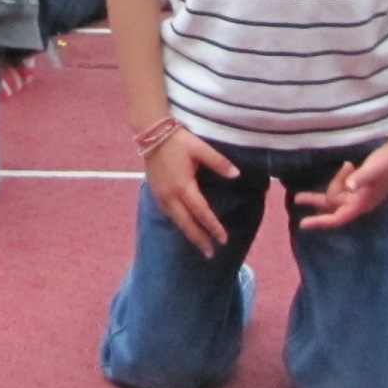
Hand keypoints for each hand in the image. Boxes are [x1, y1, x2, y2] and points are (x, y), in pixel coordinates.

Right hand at [142, 127, 241, 256]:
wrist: (151, 133)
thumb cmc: (178, 140)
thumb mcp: (200, 148)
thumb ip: (219, 163)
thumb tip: (236, 175)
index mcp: (183, 186)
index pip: (201, 212)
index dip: (213, 227)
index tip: (223, 240)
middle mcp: (170, 196)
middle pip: (186, 224)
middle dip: (199, 240)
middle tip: (210, 254)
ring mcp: (160, 196)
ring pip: (176, 221)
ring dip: (188, 234)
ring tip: (199, 245)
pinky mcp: (155, 193)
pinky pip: (168, 214)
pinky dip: (178, 223)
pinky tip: (184, 226)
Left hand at [296, 135, 387, 229]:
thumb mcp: (373, 169)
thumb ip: (361, 178)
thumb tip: (350, 187)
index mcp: (362, 203)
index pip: (337, 217)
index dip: (320, 222)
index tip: (303, 224)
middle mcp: (359, 202)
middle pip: (332, 204)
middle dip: (316, 200)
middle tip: (297, 197)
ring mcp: (360, 194)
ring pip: (337, 194)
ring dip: (335, 182)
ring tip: (348, 165)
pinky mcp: (361, 186)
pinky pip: (343, 186)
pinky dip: (341, 178)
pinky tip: (349, 165)